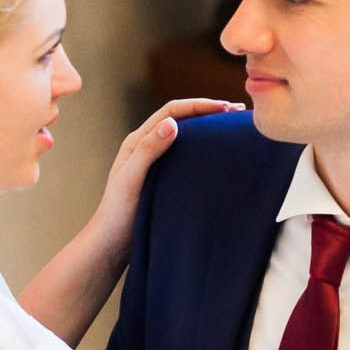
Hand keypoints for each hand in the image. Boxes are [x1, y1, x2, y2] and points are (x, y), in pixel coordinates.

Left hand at [88, 98, 243, 251]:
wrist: (111, 243)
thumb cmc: (118, 212)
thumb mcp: (131, 179)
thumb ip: (149, 150)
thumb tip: (173, 124)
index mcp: (138, 141)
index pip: (171, 112)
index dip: (199, 106)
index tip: (225, 107)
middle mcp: (147, 147)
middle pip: (181, 119)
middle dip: (208, 112)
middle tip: (238, 112)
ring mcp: (156, 163)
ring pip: (185, 137)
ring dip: (208, 128)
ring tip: (233, 128)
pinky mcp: (164, 178)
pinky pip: (187, 156)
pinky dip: (204, 149)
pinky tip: (219, 155)